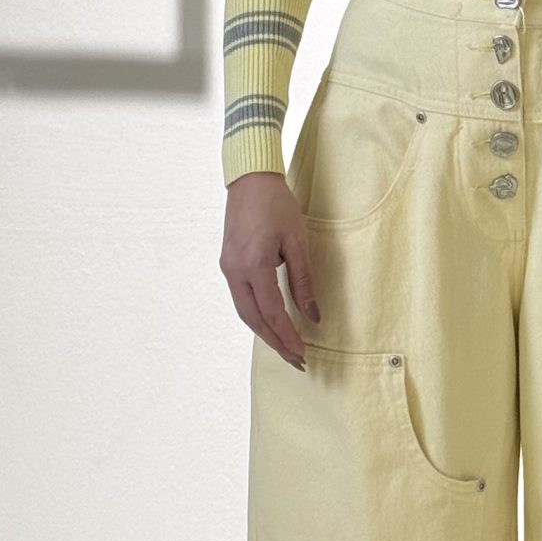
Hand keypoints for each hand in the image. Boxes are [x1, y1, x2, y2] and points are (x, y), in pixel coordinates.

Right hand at [220, 171, 319, 366]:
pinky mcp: (228, 264)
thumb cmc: (277, 205)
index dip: (287, 336)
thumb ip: (303, 282)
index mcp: (254, 265)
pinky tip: (270, 323)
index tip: (302, 353)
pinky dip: (256, 316)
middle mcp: (235, 271)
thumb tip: (313, 316)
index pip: (271, 312)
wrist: (250, 180)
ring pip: (245, 312)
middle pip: (254, 319)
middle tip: (296, 360)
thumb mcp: (297, 242)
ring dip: (264, 332)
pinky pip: (241, 299)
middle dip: (275, 342)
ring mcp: (228, 268)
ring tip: (286, 347)